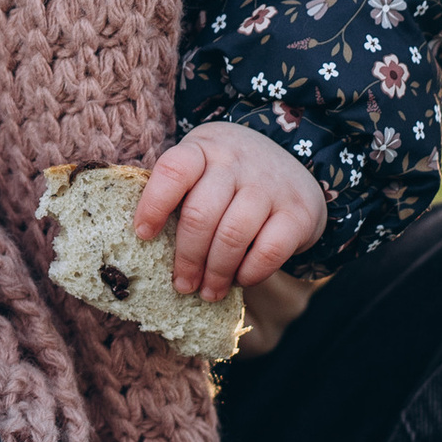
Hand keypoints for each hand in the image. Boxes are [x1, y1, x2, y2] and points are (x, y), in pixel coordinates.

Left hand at [134, 122, 326, 302]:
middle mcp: (236, 162)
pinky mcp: (298, 212)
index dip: (154, 204)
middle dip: (187, 258)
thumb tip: (150, 249)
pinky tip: (241, 280)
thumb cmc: (231, 177)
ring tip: (208, 292)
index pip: (174, 170)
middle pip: (201, 214)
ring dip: (216, 272)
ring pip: (232, 235)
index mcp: (203, 149)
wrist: (293, 167)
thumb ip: (180, 195)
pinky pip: (269, 251)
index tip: (142, 235)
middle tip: (182, 284)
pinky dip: (250, 272)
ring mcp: (270, 185)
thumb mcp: (204, 169)